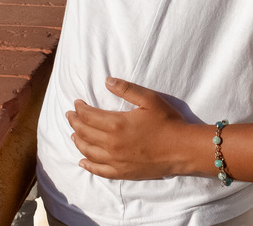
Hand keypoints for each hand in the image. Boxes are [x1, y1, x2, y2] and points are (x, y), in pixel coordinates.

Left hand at [67, 77, 204, 179]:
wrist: (182, 149)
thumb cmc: (167, 121)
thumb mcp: (148, 99)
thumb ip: (126, 89)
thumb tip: (106, 81)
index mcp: (116, 124)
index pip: (88, 116)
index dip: (80, 109)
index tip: (76, 103)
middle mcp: (111, 144)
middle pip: (84, 133)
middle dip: (74, 122)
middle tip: (70, 115)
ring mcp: (116, 160)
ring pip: (88, 151)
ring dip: (77, 141)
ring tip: (73, 134)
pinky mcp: (122, 172)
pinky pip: (99, 170)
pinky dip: (88, 165)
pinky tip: (82, 161)